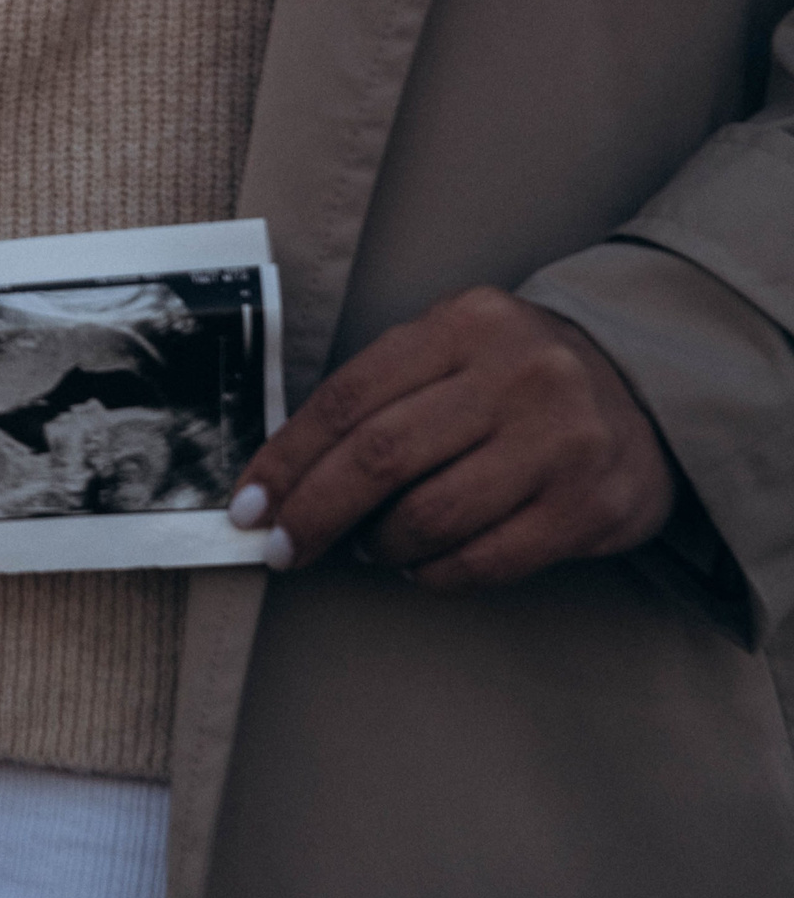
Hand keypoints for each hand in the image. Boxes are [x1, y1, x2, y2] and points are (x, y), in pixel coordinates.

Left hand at [230, 286, 675, 590]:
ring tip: (371, 546)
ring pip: (431, 515)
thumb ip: (378, 396)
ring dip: (381, 545)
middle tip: (282, 547)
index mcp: (464, 324)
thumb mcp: (451, 351)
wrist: (647, 389)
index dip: (287, 459)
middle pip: (381, 457)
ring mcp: (561, 440)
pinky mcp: (593, 505)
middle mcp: (518, 374)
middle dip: (315, 512)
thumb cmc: (513, 379)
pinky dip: (436, 572)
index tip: (249, 505)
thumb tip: (283, 475)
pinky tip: (423, 564)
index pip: (348, 398)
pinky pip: (486, 560)